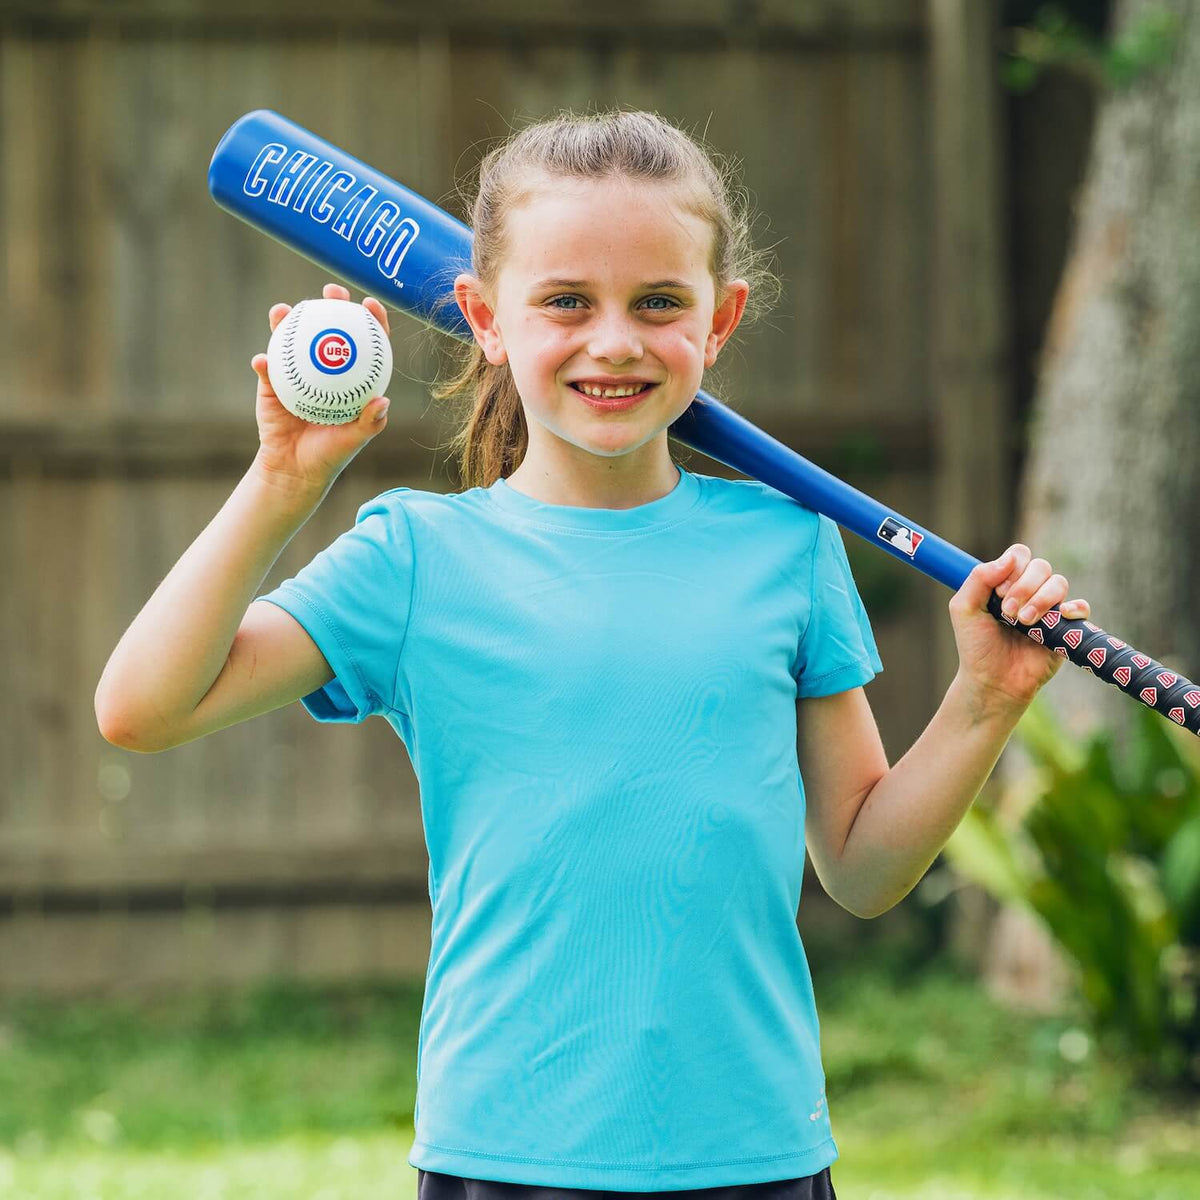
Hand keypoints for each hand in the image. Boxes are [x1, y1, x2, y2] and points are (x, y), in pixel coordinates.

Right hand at [250, 282, 391, 496]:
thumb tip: (383, 402)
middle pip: (329, 327)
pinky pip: (267, 369)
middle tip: (331, 292)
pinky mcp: (271, 383)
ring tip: (283, 311)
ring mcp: (296, 372)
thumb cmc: (329, 454)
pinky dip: (264, 363)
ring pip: (292, 339)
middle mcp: (324, 368)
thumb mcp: (353, 440)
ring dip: (286, 320)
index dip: (371, 320)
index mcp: (350, 377)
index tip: (369, 304)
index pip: (365, 343)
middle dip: (332, 303)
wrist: (294, 469)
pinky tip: (263, 360)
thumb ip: (369, 423)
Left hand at [948, 543, 1090, 716]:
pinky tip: (1059, 616)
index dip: (1012, 568)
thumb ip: (978, 578)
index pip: (1019, 555)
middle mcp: (1030, 592)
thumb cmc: (977, 645)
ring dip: (1040, 599)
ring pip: (1059, 583)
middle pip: (1040, 566)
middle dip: (1023, 586)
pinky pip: (1081, 607)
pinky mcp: (1066, 628)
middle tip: (1007, 612)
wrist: (992, 680)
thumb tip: (1008, 558)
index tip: (997, 592)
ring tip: (1022, 622)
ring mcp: (1049, 608)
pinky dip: (1074, 607)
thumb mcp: (964, 608)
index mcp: (1006, 583)